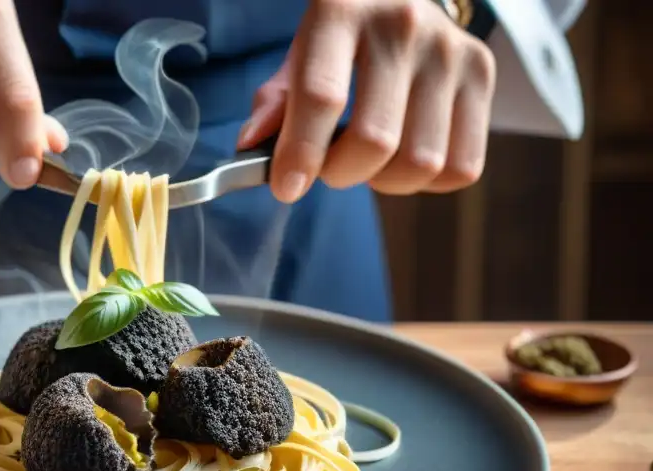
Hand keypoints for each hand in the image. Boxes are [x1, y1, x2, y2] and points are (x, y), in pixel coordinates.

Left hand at [238, 0, 496, 201]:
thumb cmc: (342, 37)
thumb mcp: (299, 54)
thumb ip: (275, 102)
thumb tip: (252, 146)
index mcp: (342, 10)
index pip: (321, 97)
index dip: (301, 153)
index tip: (286, 188)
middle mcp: (403, 23)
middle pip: (375, 141)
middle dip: (342, 173)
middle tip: (330, 165)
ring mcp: (451, 49)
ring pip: (421, 163)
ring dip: (385, 182)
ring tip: (369, 160)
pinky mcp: (483, 74)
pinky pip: (460, 168)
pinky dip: (426, 182)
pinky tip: (405, 156)